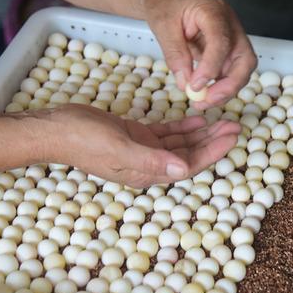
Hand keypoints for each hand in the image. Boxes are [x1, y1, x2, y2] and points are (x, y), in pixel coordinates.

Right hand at [43, 105, 240, 187]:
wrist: (56, 129)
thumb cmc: (83, 139)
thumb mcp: (119, 147)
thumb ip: (151, 160)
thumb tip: (183, 171)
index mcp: (146, 172)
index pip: (188, 165)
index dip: (213, 152)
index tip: (232, 138)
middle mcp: (148, 164)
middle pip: (189, 154)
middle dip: (213, 142)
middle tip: (235, 126)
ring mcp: (142, 150)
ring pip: (180, 143)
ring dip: (202, 133)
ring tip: (223, 121)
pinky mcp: (135, 136)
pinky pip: (165, 133)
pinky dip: (182, 127)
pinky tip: (197, 119)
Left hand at [143, 0, 256, 108]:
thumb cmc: (166, 7)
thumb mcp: (163, 27)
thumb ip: (174, 54)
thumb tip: (185, 82)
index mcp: (214, 10)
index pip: (222, 41)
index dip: (211, 67)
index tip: (195, 86)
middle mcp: (230, 24)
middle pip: (245, 58)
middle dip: (230, 84)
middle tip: (207, 100)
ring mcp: (233, 37)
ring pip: (242, 69)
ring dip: (226, 90)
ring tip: (202, 102)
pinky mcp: (230, 51)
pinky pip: (232, 73)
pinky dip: (221, 87)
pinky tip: (205, 95)